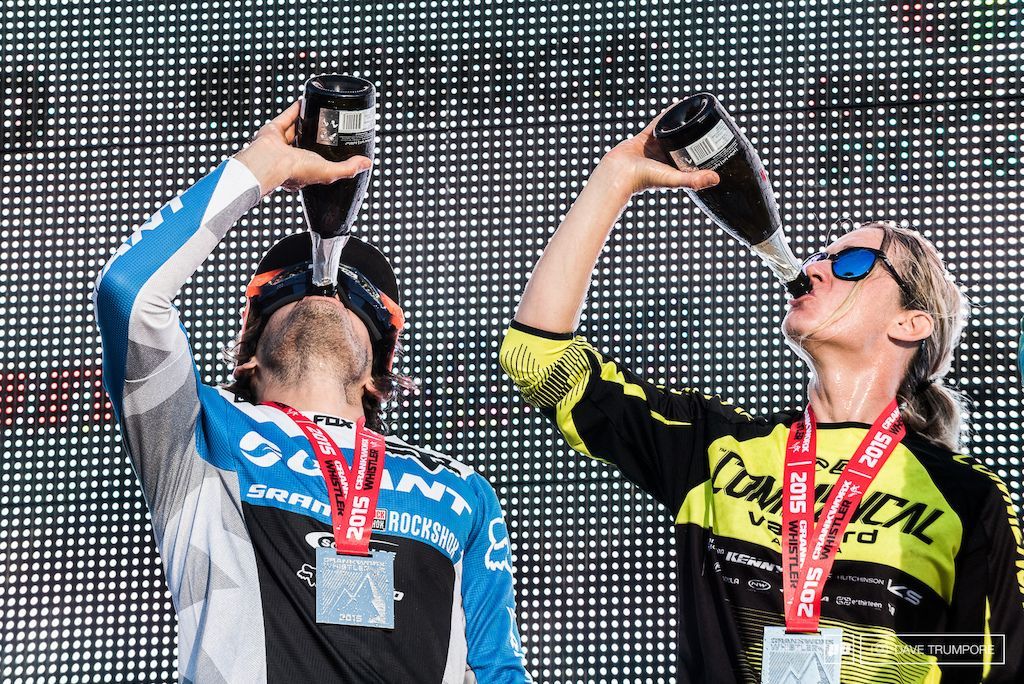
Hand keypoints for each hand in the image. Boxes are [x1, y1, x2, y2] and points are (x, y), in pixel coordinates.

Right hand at [233, 101, 371, 196]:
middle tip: (331, 123)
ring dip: (308, 120)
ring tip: (321, 110)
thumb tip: (368, 163)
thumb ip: (348, 168)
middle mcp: (289, 157)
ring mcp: (280, 144)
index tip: (338, 143)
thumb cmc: (296, 171)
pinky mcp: (273, 130)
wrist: (271, 162)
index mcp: (301, 170)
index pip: (317, 161)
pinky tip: (306, 100)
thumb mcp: (328, 172)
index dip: (326, 153)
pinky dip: (296, 108)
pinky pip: (287, 116)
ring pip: (297, 129)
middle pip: (307, 142)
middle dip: (317, 134)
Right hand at [600, 106, 719, 195]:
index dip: (706, 149)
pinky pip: (659, 123)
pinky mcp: (645, 137)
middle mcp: (666, 158)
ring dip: (683, 123)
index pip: (694, 157)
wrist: (618, 173)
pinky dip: (668, 114)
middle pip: (686, 142)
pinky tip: (678, 105)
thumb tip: (717, 179)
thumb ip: (694, 180)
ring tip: (697, 110)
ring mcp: (655, 147)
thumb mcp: (673, 179)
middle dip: (697, 132)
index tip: (719, 139)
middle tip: (712, 120)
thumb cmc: (644, 180)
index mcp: (675, 169)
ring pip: (673, 132)